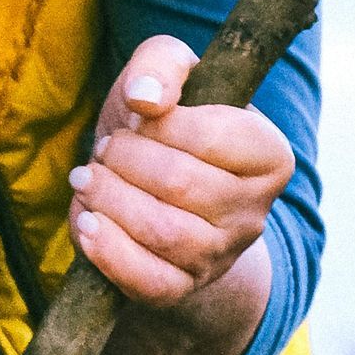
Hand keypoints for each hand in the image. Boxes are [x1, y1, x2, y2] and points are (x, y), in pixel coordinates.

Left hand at [72, 35, 291, 310]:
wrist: (154, 195)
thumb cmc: (165, 128)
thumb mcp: (169, 76)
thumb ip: (161, 64)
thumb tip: (144, 98)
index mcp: (269, 155)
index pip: (211, 137)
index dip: (160, 126)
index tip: (132, 119)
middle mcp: (253, 212)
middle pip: (181, 185)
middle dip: (127, 162)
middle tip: (103, 150)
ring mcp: (220, 257)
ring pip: (162, 232)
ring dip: (110, 201)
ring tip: (86, 180)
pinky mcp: (184, 289)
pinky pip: (148, 281)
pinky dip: (108, 251)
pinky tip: (86, 223)